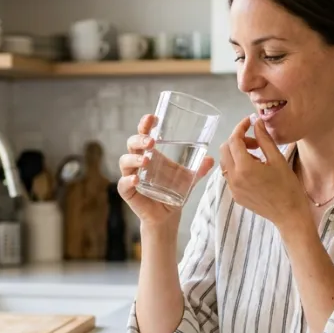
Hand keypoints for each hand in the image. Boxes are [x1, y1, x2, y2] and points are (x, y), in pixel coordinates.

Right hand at [117, 114, 215, 229]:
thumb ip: (199, 169)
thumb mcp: (189, 178)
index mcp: (151, 152)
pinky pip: (123, 183)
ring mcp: (131, 175)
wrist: (168, 215)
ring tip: (147, 160)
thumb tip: (210, 159)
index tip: (152, 117)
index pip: (144, 133)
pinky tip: (137, 179)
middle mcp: (138, 161)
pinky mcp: (128, 191)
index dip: (145, 124)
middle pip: (132, 143)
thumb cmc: (174, 191)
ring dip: (134, 158)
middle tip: (152, 141)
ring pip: (125, 161)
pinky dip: (128, 180)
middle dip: (140, 139)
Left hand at [218, 115, 310, 231]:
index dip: (241, 127)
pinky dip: (237, 166)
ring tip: (257, 157)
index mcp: (244, 167)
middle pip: (225, 149)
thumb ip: (264, 139)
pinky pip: (230, 175)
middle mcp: (233, 178)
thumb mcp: (277, 159)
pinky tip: (254, 170)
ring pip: (225, 162)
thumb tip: (257, 122)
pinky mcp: (235, 196)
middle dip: (238, 140)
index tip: (250, 122)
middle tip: (256, 142)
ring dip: (237, 153)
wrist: (289, 214)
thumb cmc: (287, 187)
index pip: (234, 140)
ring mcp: (232, 188)